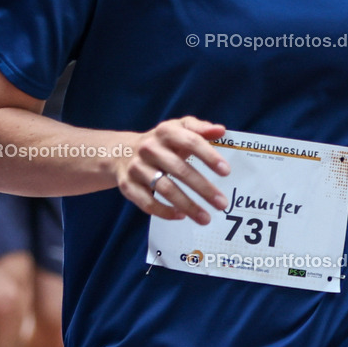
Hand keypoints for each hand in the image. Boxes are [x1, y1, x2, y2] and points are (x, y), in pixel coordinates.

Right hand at [114, 116, 229, 224]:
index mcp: (165, 131)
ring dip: (188, 205)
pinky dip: (165, 211)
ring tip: (206, 218)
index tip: (226, 171)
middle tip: (222, 203)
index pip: (190, 142)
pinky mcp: (128, 186)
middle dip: (203, 188)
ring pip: (165, 189)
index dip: (209, 156)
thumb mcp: (178, 128)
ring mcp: (137, 168)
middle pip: (180, 169)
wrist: (121, 152)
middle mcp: (149, 148)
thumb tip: (221, 130)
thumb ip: (200, 128)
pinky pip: (147, 203)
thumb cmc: (161, 142)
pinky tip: (181, 216)